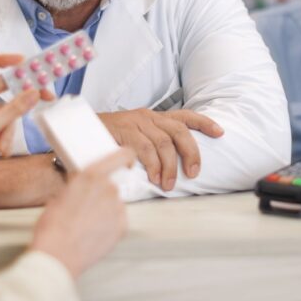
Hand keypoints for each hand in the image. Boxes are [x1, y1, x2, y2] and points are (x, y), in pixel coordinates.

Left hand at [0, 52, 52, 197]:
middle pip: (2, 85)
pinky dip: (3, 136)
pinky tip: (1, 149)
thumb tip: (35, 92)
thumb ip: (14, 109)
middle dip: (22, 94)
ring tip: (3, 146)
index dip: (2, 58)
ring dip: (9, 128)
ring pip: (5, 110)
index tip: (23, 62)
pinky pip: (1, 124)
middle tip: (45, 95)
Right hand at [29, 148, 134, 277]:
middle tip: (85, 209)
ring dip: (104, 211)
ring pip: (114, 205)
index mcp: (91, 176)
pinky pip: (118, 221)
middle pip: (111, 186)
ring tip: (86, 225)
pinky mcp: (122, 227)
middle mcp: (108, 189)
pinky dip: (109, 226)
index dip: (126, 156)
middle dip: (101, 195)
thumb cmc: (53, 227)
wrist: (57, 255)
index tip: (128, 160)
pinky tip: (93, 233)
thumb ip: (77, 186)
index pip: (121, 156)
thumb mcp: (59, 196)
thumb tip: (81, 186)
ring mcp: (117, 208)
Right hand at [97, 109, 221, 189]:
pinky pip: (144, 148)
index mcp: (154, 117)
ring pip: (163, 143)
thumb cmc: (109, 138)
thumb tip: (173, 168)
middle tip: (194, 173)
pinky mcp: (124, 130)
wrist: (79, 129)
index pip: (185, 116)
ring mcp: (136, 122)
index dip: (204, 123)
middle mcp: (148, 117)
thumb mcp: (135, 138)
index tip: (220, 133)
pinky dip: (151, 165)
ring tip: (169, 184)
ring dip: (169, 166)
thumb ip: (152, 147)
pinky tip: (152, 177)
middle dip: (191, 153)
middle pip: (180, 131)